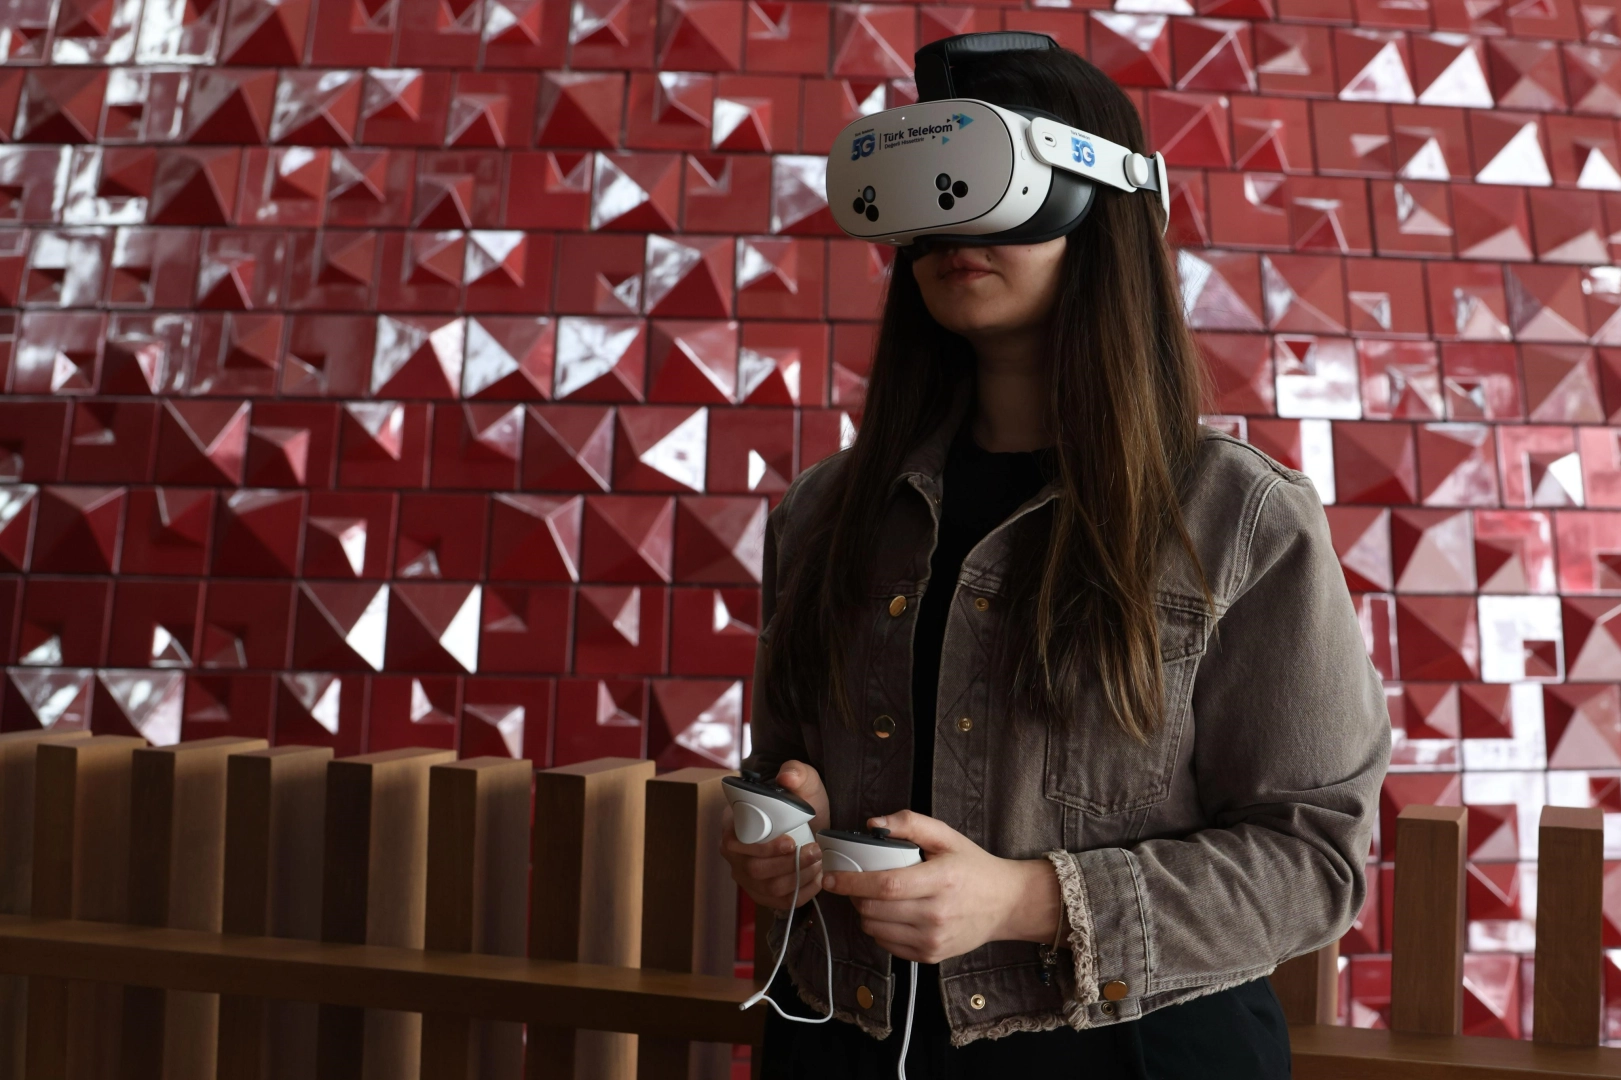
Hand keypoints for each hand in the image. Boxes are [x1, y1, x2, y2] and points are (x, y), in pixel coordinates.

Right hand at [719, 761, 831, 911]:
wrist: (812, 821)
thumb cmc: (801, 800)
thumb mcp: (803, 780)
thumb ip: (796, 772)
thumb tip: (787, 777)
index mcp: (732, 827)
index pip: (737, 846)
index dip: (763, 849)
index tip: (791, 842)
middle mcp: (734, 856)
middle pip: (754, 871)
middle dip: (788, 865)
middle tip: (815, 852)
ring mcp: (747, 878)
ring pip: (768, 890)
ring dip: (797, 879)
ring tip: (818, 864)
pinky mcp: (764, 894)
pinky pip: (779, 903)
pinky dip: (801, 894)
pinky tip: (817, 880)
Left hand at [820, 810, 1061, 963]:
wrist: (1005, 904)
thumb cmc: (973, 867)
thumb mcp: (947, 836)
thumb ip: (911, 823)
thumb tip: (874, 824)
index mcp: (941, 880)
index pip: (886, 885)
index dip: (852, 882)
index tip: (830, 876)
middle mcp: (937, 914)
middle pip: (875, 910)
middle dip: (855, 896)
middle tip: (855, 882)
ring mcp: (934, 940)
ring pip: (876, 930)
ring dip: (864, 913)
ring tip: (874, 897)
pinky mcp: (931, 956)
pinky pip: (887, 945)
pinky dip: (879, 929)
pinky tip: (890, 913)